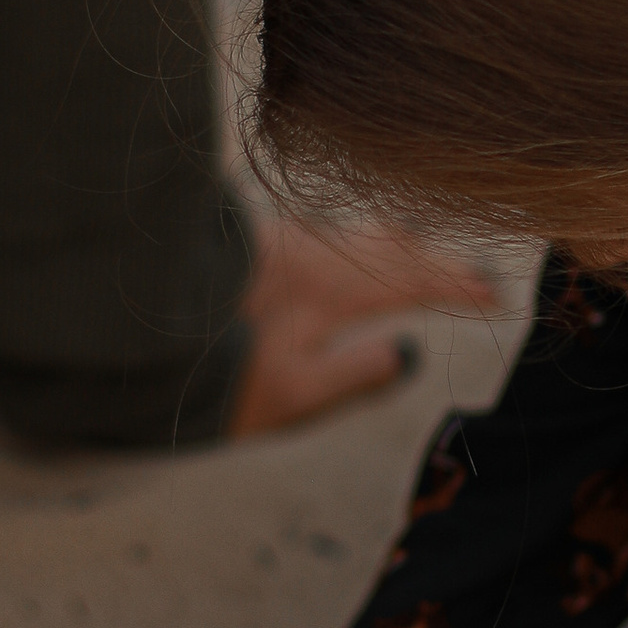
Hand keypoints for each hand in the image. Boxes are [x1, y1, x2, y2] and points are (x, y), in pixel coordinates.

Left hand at [227, 213, 492, 436]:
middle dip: (440, 261)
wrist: (130, 327)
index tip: (497, 296)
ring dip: (399, 246)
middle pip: (394, 249)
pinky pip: (325, 232)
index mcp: (334, 291)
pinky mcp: (254, 241)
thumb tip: (411, 354)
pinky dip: (355, 241)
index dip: (459, 287)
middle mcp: (315, 254)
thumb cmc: (213, 374)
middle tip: (477, 276)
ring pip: (357, 234)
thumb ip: (356, 374)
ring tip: (423, 254)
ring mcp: (282, 241)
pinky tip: (346, 247)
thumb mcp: (294, 395)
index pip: (415, 282)